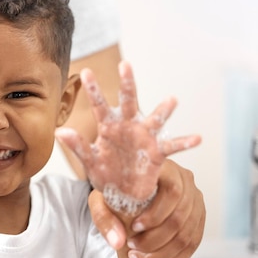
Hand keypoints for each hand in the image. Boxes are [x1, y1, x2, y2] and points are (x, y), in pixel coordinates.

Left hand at [56, 61, 200, 203]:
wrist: (123, 192)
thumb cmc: (105, 172)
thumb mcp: (89, 161)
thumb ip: (77, 146)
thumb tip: (59, 132)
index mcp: (109, 127)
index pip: (99, 105)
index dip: (93, 89)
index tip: (85, 71)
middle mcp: (129, 126)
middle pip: (128, 101)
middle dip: (127, 83)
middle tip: (125, 64)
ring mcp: (145, 137)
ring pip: (155, 119)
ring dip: (164, 110)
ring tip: (172, 100)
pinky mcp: (158, 152)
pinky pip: (173, 146)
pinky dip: (185, 142)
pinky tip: (197, 138)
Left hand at [89, 159, 204, 257]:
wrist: (128, 187)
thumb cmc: (115, 189)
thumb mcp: (101, 198)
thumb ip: (104, 217)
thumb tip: (118, 243)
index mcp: (165, 168)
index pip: (173, 192)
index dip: (156, 215)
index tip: (133, 228)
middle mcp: (186, 180)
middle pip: (181, 217)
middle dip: (156, 240)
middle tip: (132, 248)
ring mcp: (196, 199)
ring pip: (187, 234)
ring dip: (163, 253)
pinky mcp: (198, 216)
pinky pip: (193, 243)